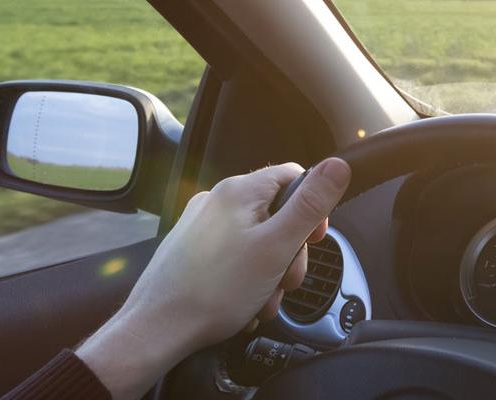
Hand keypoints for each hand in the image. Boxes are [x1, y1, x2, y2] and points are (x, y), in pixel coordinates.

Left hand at [77, 157, 350, 399]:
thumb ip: (310, 205)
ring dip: (270, 271)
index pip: (293, 177)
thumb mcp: (277, 247)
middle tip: (284, 281)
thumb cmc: (213, 292)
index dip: (312, 208)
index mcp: (238, 191)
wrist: (157, 330)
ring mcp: (201, 226)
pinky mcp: (191, 250)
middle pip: (277, 213)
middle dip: (290, 251)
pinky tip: (244, 303)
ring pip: (257, 239)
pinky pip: (234, 255)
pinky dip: (246, 278)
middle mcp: (216, 201)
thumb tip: (338, 166)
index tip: (313, 239)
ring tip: (261, 300)